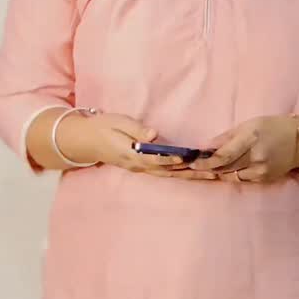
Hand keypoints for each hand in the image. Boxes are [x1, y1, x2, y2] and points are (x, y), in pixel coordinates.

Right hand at [54, 111, 215, 177]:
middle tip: (212, 172)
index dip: (172, 158)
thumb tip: (154, 135)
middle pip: (168, 171)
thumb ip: (136, 130)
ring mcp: (140, 168)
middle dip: (190, 172)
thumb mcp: (117, 122)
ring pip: (168, 174)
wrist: (86, 140)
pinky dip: (179, 173)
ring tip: (210, 175)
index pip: (155, 158)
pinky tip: (192, 172)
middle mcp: (138, 165)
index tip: (188, 157)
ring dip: (189, 175)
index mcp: (131, 154)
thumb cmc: (102, 127)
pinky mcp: (142, 167)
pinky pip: (164, 173)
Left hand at [190, 115, 298, 182]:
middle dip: (207, 169)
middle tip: (192, 168)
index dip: (205, 162)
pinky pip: (242, 179)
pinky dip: (233, 174)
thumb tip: (205, 148)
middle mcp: (255, 157)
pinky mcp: (264, 180)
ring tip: (210, 166)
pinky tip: (231, 168)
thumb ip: (226, 138)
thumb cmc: (271, 128)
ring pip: (231, 176)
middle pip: (225, 168)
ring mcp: (261, 171)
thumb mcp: (248, 125)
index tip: (191, 164)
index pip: (223, 156)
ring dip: (219, 172)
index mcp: (250, 138)